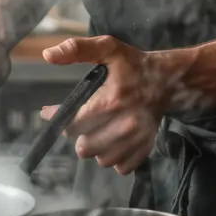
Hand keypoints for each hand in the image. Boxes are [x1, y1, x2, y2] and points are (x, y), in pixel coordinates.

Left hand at [41, 36, 170, 174]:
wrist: (168, 80)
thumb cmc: (134, 64)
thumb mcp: (107, 48)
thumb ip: (77, 48)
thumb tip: (47, 55)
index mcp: (110, 101)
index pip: (73, 124)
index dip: (57, 118)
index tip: (50, 112)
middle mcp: (123, 125)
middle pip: (84, 147)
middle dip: (78, 134)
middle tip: (83, 119)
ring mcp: (135, 140)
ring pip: (101, 160)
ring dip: (96, 147)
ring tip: (98, 130)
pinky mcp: (144, 149)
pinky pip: (120, 167)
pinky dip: (114, 157)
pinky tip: (113, 140)